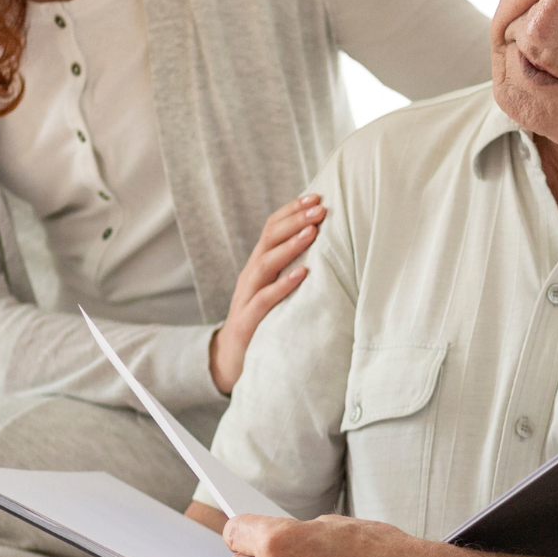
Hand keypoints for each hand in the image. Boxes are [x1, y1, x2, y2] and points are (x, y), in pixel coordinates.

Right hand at [211, 195, 325, 394]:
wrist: (232, 360)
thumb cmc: (264, 320)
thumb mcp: (276, 288)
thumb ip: (292, 267)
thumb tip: (325, 245)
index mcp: (259, 264)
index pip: (271, 228)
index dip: (291, 210)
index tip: (316, 196)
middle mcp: (251, 275)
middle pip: (268, 239)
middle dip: (295, 220)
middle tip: (320, 208)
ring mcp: (246, 297)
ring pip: (265, 263)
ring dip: (290, 245)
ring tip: (313, 232)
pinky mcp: (248, 321)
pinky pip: (264, 299)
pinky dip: (282, 285)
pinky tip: (302, 274)